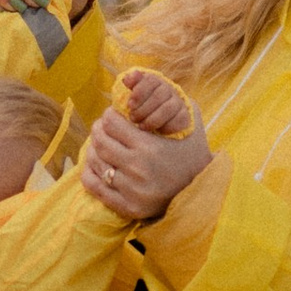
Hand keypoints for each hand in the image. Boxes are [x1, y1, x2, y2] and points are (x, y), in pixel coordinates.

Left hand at [81, 87, 211, 222]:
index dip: (109, 115)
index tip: (112, 115)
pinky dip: (89, 173)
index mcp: (149, 147)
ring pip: (96, 162)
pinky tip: (95, 166)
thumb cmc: (193, 155)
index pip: (112, 123)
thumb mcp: (190, 126)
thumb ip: (176, 102)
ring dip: (93, 149)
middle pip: (101, 142)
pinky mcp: (127, 207)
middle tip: (103, 128)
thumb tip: (147, 84)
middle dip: (98, 130)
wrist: (202, 192)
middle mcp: (137, 169)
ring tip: (100, 145)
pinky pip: (95, 187)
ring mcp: (131, 190)